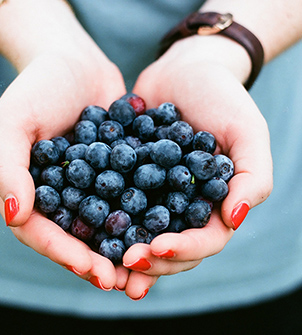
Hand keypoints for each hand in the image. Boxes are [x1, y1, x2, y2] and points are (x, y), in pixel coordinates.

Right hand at [0, 38, 127, 290]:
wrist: (74, 59)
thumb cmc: (36, 87)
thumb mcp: (12, 121)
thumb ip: (7, 169)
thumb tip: (15, 217)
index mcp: (30, 191)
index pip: (42, 233)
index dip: (66, 255)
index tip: (95, 272)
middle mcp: (59, 195)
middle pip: (76, 237)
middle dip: (98, 261)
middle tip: (124, 282)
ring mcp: (90, 185)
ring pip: (105, 224)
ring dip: (123, 248)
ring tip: (147, 266)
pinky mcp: (117, 172)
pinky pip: (129, 197)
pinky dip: (144, 215)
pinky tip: (166, 228)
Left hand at [121, 35, 272, 298]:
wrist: (183, 69)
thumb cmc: (221, 96)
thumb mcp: (246, 131)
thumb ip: (253, 176)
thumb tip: (235, 219)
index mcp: (215, 203)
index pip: (205, 241)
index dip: (183, 250)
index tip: (157, 248)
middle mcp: (184, 206)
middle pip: (170, 247)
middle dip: (149, 259)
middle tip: (125, 262)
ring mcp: (154, 195)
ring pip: (140, 233)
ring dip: (123, 253)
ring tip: (101, 265)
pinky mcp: (129, 180)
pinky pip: (115, 204)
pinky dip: (102, 220)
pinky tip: (82, 229)